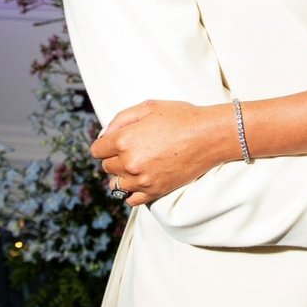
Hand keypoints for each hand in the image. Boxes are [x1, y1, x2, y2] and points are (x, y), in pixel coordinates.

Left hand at [91, 100, 227, 205]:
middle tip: (134, 149)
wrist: (209, 136)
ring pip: (116, 184)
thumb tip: (105, 134)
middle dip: (115, 158)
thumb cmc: (181, 118)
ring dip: (123, 175)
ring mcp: (142, 180)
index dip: (106, 144)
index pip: (97, 150)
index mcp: (124, 140)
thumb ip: (121, 119)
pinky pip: (131, 199)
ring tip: (139, 164)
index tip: (115, 142)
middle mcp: (129, 163)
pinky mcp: (155, 191)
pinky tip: (141, 180)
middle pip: (107, 167)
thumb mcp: (149, 107)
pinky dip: (132, 192)